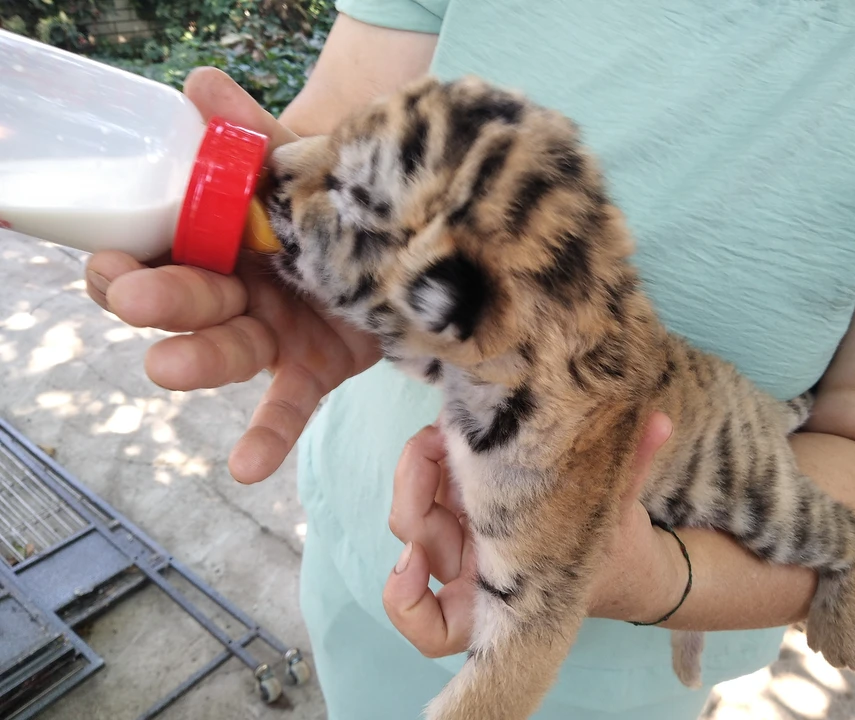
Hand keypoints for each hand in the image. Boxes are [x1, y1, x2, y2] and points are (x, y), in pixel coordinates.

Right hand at [84, 68, 380, 483]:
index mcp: (217, 240)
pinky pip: (287, 407)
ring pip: (227, 351)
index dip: (128, 260)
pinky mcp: (310, 370)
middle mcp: (232, 291)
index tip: (111, 264)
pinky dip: (267, 435)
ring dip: (196, 359)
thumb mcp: (297, 164)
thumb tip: (201, 83)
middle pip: (188, 301)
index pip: (155, 253)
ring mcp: (269, 335)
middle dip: (162, 299)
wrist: (396, 233)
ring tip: (168, 368)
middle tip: (134, 298)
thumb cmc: (329, 195)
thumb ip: (252, 135)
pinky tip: (247, 467)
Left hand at [382, 413, 684, 658]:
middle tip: (434, 446)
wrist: (627, 562)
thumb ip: (633, 467)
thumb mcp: (620, 514)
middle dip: (415, 497)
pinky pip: (423, 486)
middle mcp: (475, 572)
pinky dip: (419, 462)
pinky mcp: (460, 499)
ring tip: (445, 430)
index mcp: (499, 595)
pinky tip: (436, 435)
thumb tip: (660, 423)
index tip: (410, 562)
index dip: (407, 604)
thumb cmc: (615, 552)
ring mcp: (464, 535)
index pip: (432, 627)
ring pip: (415, 509)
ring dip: (421, 467)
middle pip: (416, 546)